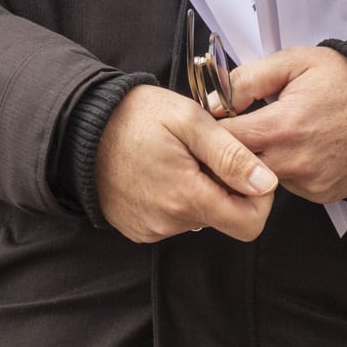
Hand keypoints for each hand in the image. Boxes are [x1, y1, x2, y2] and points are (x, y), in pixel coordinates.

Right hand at [93, 84, 278, 243]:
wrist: (78, 129)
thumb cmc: (136, 116)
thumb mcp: (190, 120)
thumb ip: (231, 154)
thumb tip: (267, 183)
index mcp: (187, 197)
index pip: (250, 223)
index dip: (260, 197)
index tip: (247, 166)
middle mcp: (169, 223)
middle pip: (226, 220)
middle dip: (229, 189)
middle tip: (210, 153)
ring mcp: (151, 229)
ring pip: (201, 218)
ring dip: (202, 190)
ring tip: (181, 157)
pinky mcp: (138, 228)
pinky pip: (174, 219)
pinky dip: (178, 197)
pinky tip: (164, 169)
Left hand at [224, 46, 346, 203]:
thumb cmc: (344, 80)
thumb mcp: (294, 62)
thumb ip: (248, 79)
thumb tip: (214, 102)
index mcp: (281, 126)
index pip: (223, 142)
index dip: (214, 132)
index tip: (218, 123)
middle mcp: (293, 162)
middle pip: (238, 168)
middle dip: (233, 152)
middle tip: (244, 131)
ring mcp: (309, 183)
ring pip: (263, 180)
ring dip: (260, 163)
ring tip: (280, 136)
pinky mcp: (322, 194)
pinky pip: (290, 187)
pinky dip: (288, 172)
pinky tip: (302, 150)